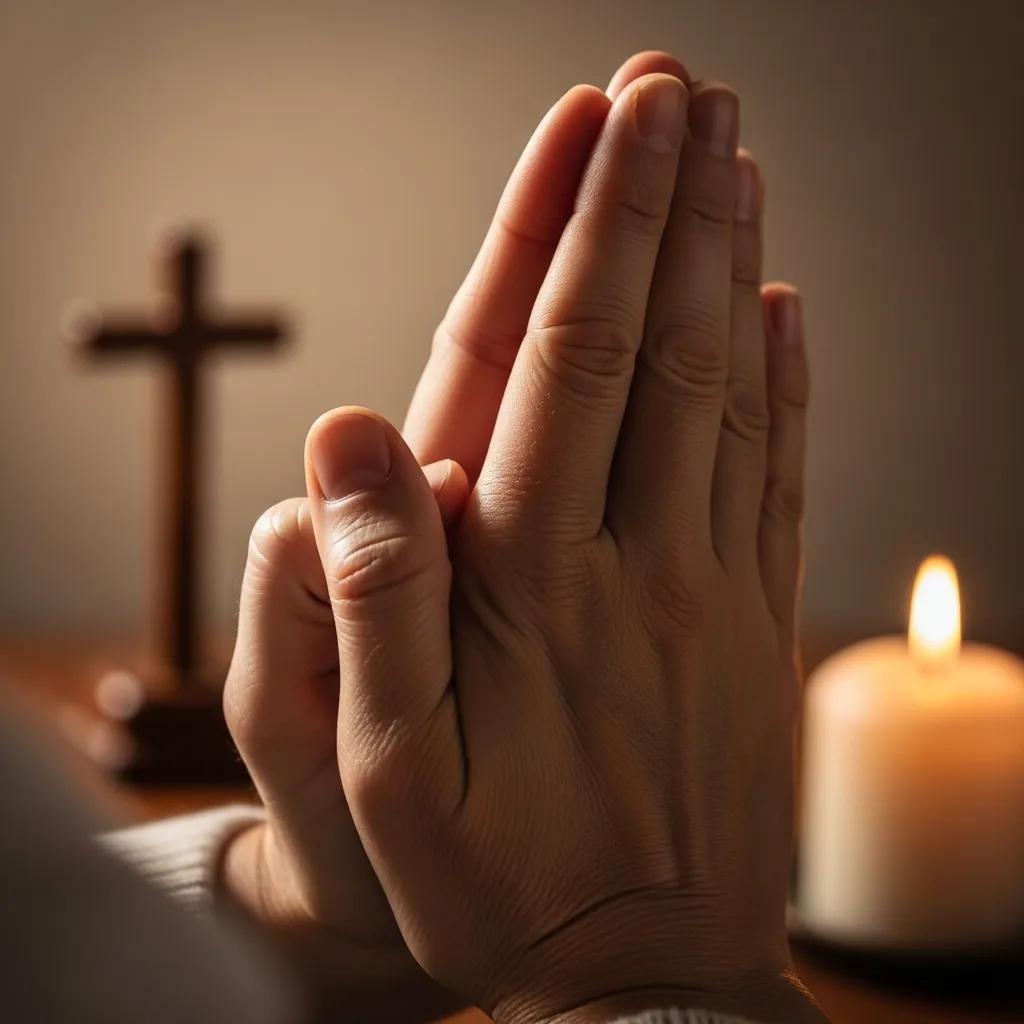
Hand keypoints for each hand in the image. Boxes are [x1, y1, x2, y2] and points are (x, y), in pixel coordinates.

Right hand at [304, 69, 823, 1023]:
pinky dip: (785, 384)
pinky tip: (787, 311)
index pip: (569, 361)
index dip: (594, 230)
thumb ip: (370, 596)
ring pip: (731, 396)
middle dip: (674, 205)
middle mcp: (636, 560)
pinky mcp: (756, 628)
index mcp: (534, 579)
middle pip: (664, 348)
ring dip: (734, 268)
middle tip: (688, 90)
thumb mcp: (382, 765)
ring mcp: (713, 591)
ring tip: (738, 162)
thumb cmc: (495, 877)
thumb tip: (350, 437)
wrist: (641, 982)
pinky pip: (777, 479)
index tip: (617, 121)